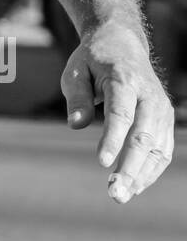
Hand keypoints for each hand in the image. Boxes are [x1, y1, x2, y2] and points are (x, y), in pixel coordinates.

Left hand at [61, 21, 173, 201]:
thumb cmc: (93, 60)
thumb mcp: (75, 70)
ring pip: (156, 148)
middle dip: (129, 167)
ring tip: (119, 196)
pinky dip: (150, 171)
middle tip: (113, 194)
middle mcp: (149, 95)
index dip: (113, 139)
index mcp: (124, 78)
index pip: (121, 112)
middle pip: (143, 135)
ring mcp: (161, 109)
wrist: (123, 44)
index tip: (102, 163)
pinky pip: (162, 150)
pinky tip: (132, 187)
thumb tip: (76, 124)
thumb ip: (76, 97)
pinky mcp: (165, 120)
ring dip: (140, 175)